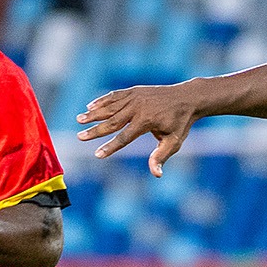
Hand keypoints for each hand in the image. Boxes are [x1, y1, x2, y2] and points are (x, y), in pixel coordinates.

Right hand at [76, 84, 196, 176]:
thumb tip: (156, 174)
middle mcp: (138, 108)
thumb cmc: (180, 123)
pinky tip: (90, 106)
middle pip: (112, 121)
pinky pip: (115, 96)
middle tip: (79, 137)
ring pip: (110, 106)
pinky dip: (102, 100)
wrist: (187, 98)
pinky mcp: (134, 91)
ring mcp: (135, 97)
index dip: (110, 147)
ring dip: (94, 113)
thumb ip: (161, 156)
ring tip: (79, 119)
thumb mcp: (174, 142)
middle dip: (95, 130)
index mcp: (146, 121)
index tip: (97, 154)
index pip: (124, 137)